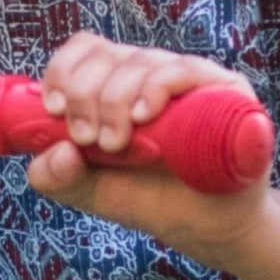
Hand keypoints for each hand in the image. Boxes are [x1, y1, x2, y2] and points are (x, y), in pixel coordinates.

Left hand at [26, 32, 269, 262]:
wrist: (211, 229)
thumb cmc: (155, 200)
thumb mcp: (93, 192)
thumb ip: (58, 177)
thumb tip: (54, 152)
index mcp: (118, 85)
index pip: (86, 50)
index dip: (63, 71)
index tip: (54, 109)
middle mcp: (151, 73)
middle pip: (107, 55)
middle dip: (85, 96)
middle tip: (87, 139)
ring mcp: (188, 78)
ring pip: (140, 61)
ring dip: (115, 100)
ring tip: (115, 143)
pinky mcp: (225, 90)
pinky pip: (185, 70)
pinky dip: (157, 87)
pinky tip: (144, 116)